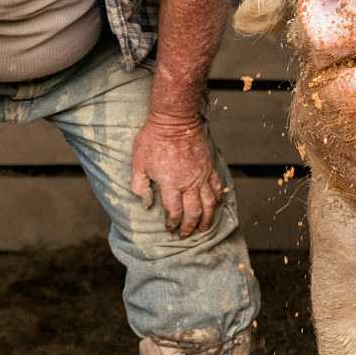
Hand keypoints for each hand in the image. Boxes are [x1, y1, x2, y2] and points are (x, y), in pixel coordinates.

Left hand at [131, 117, 223, 236]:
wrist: (175, 120)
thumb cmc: (153, 139)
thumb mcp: (138, 163)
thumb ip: (140, 187)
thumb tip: (147, 203)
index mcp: (170, 184)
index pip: (173, 211)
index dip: (172, 224)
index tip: (169, 229)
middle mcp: (189, 183)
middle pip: (193, 212)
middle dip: (189, 227)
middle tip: (186, 234)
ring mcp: (202, 176)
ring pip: (209, 204)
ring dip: (207, 219)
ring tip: (204, 228)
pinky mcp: (209, 167)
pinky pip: (217, 188)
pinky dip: (218, 199)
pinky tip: (215, 205)